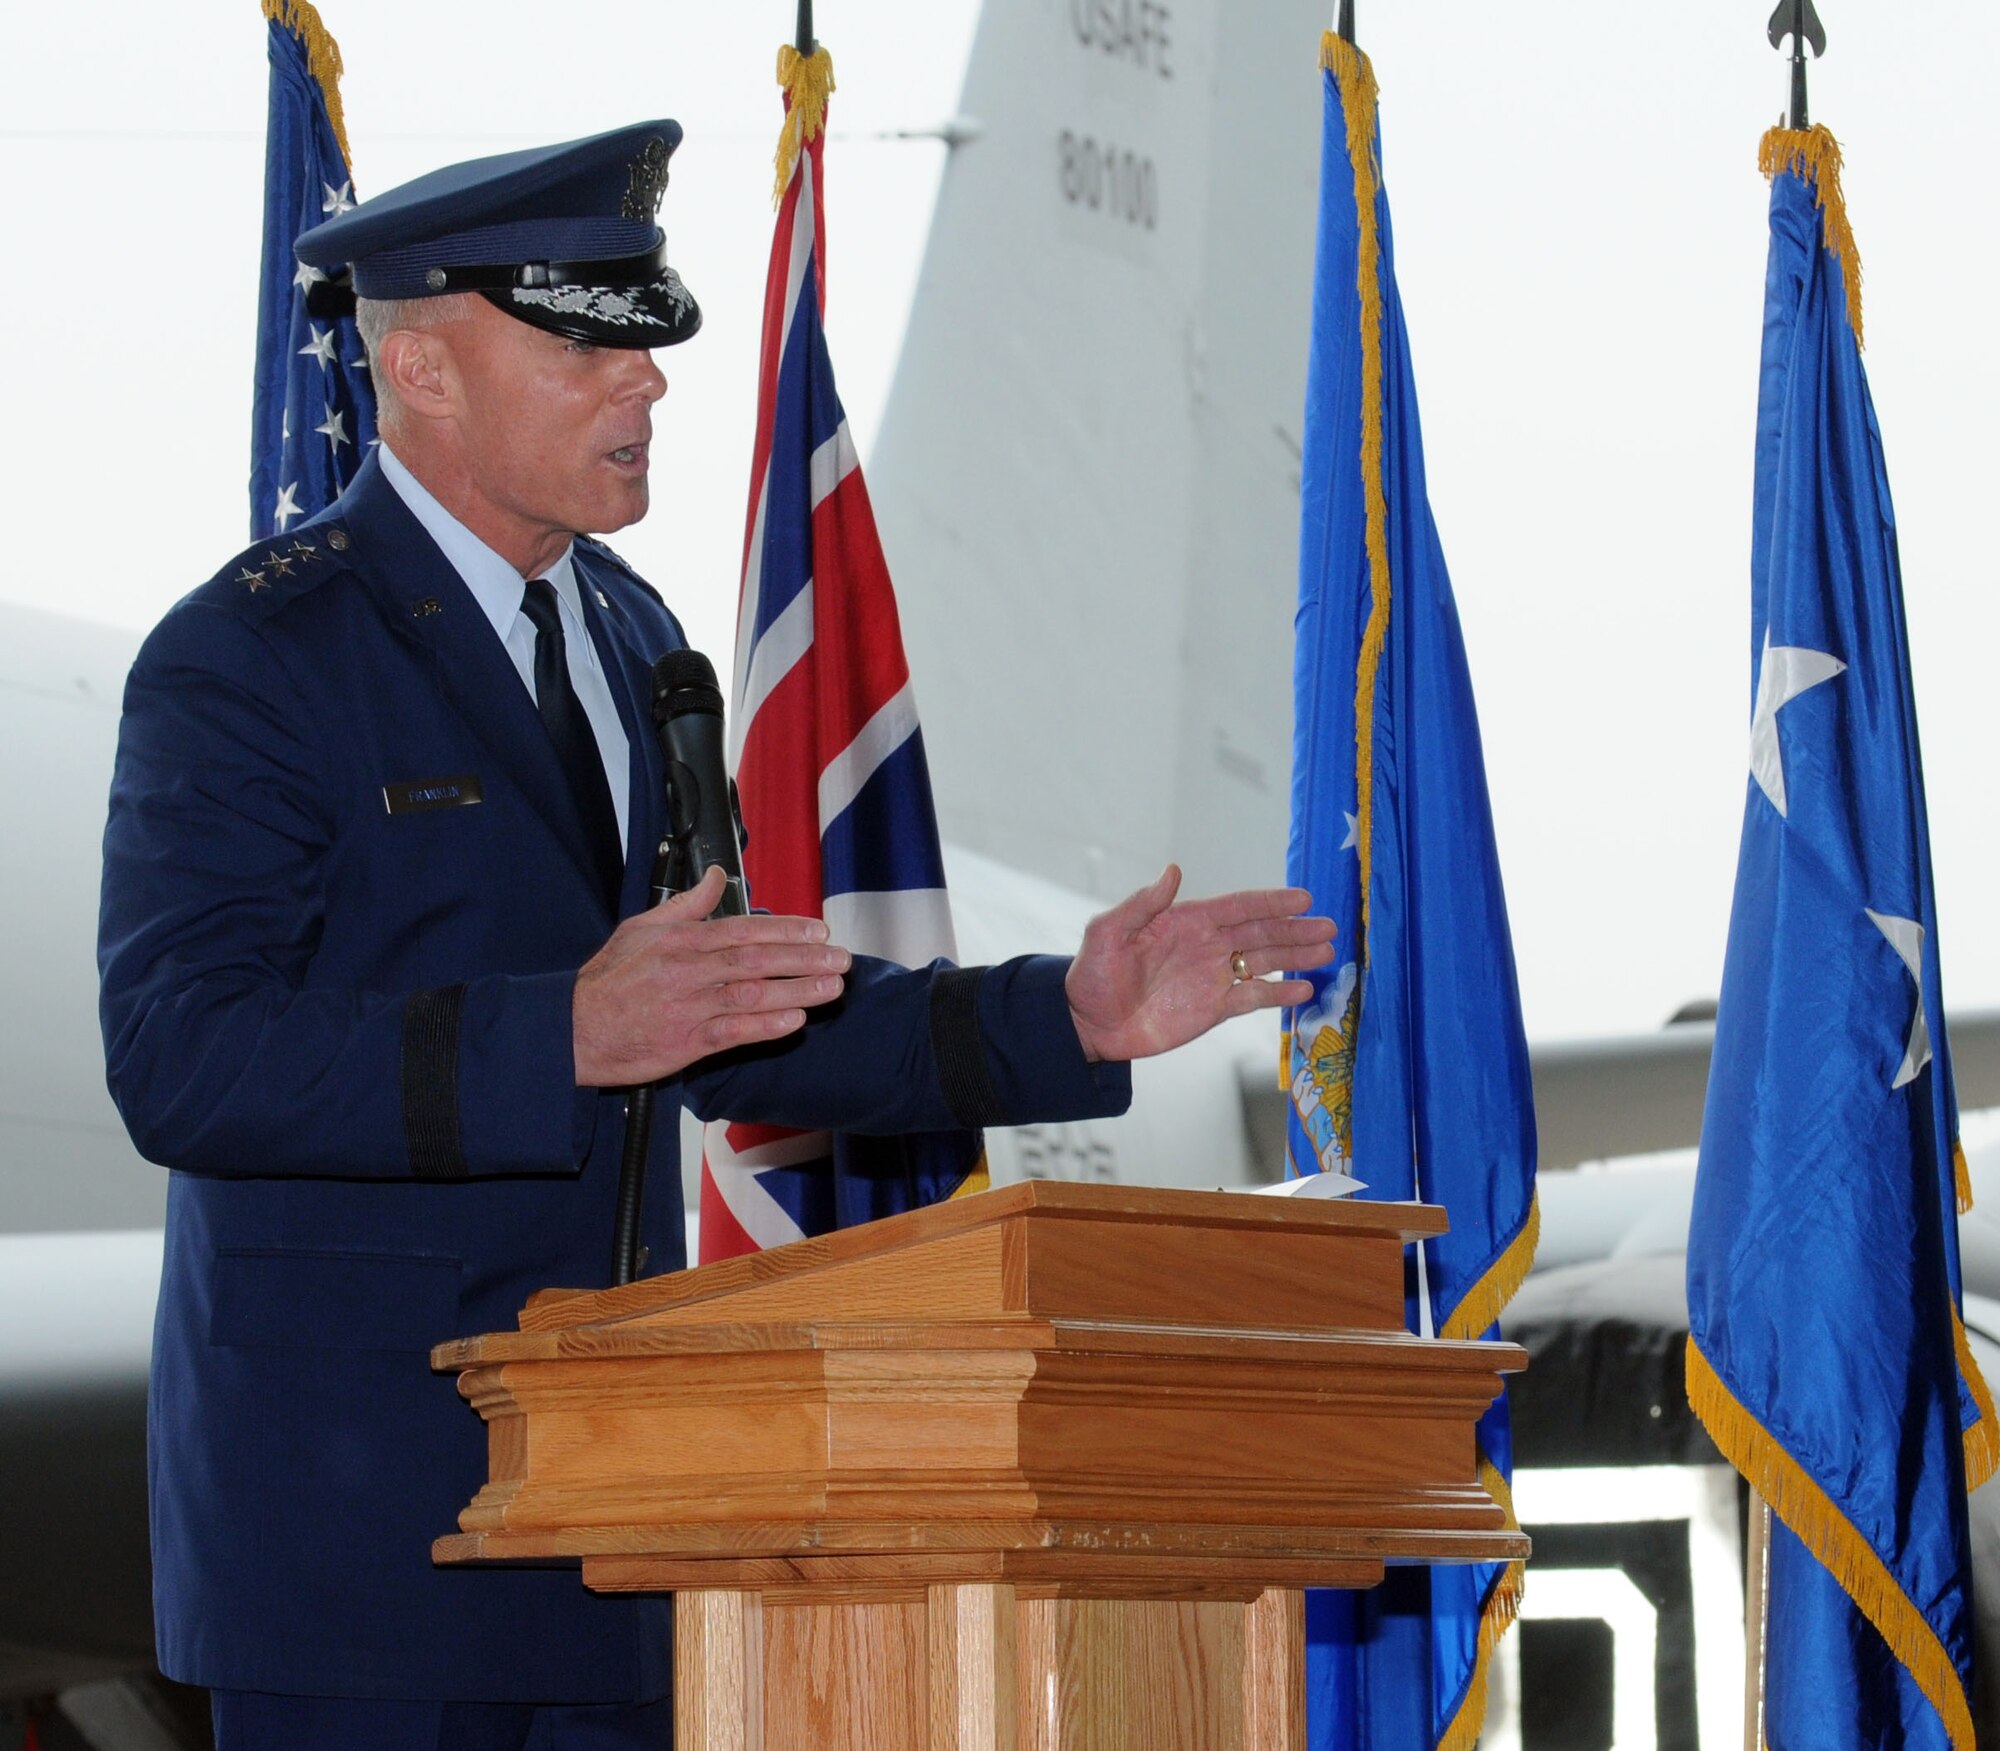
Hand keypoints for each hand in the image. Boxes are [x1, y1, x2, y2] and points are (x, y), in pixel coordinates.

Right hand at [572, 866, 850, 1085]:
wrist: (574, 1030)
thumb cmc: (608, 980)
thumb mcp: (642, 928)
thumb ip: (687, 905)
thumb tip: (716, 877)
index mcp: (681, 941)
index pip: (744, 929)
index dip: (786, 928)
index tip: (819, 930)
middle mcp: (689, 971)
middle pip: (757, 960)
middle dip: (804, 958)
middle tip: (841, 958)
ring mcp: (689, 1008)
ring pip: (752, 994)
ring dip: (797, 991)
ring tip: (832, 989)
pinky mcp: (686, 1044)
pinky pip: (733, 1032)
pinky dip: (765, 1027)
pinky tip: (795, 1021)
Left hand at [1064, 865, 1334, 1062]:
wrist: (1087, 1024)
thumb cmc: (1092, 974)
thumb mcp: (1107, 932)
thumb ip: (1142, 904)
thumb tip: (1172, 870)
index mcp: (1187, 921)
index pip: (1238, 906)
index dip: (1271, 902)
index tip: (1303, 898)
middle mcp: (1207, 945)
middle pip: (1261, 933)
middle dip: (1295, 929)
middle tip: (1329, 926)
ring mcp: (1213, 977)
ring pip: (1264, 962)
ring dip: (1296, 956)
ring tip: (1327, 951)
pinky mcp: (1214, 1009)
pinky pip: (1253, 998)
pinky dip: (1279, 994)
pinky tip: (1304, 989)